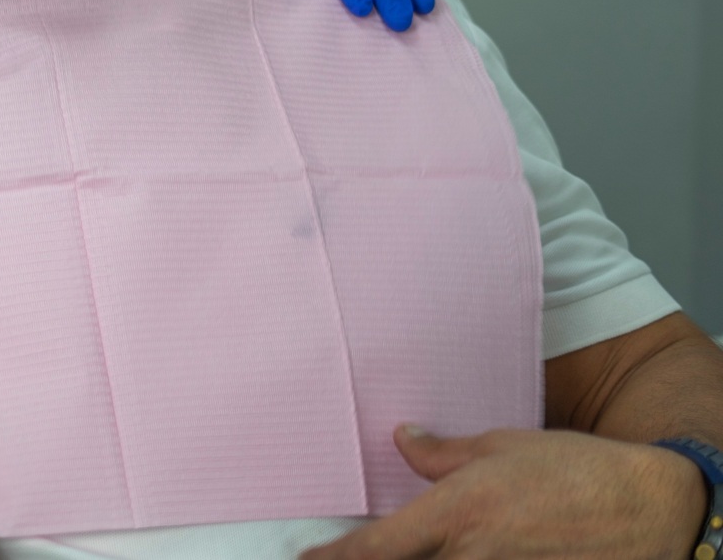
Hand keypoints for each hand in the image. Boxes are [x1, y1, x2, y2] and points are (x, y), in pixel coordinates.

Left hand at [302, 425, 708, 559]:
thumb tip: (402, 439)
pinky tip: (454, 558)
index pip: (375, 547)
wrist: (654, 507)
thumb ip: (442, 453)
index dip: (333, 559)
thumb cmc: (577, 469)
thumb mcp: (501, 446)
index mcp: (456, 514)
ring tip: (410, 552)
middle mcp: (472, 556)